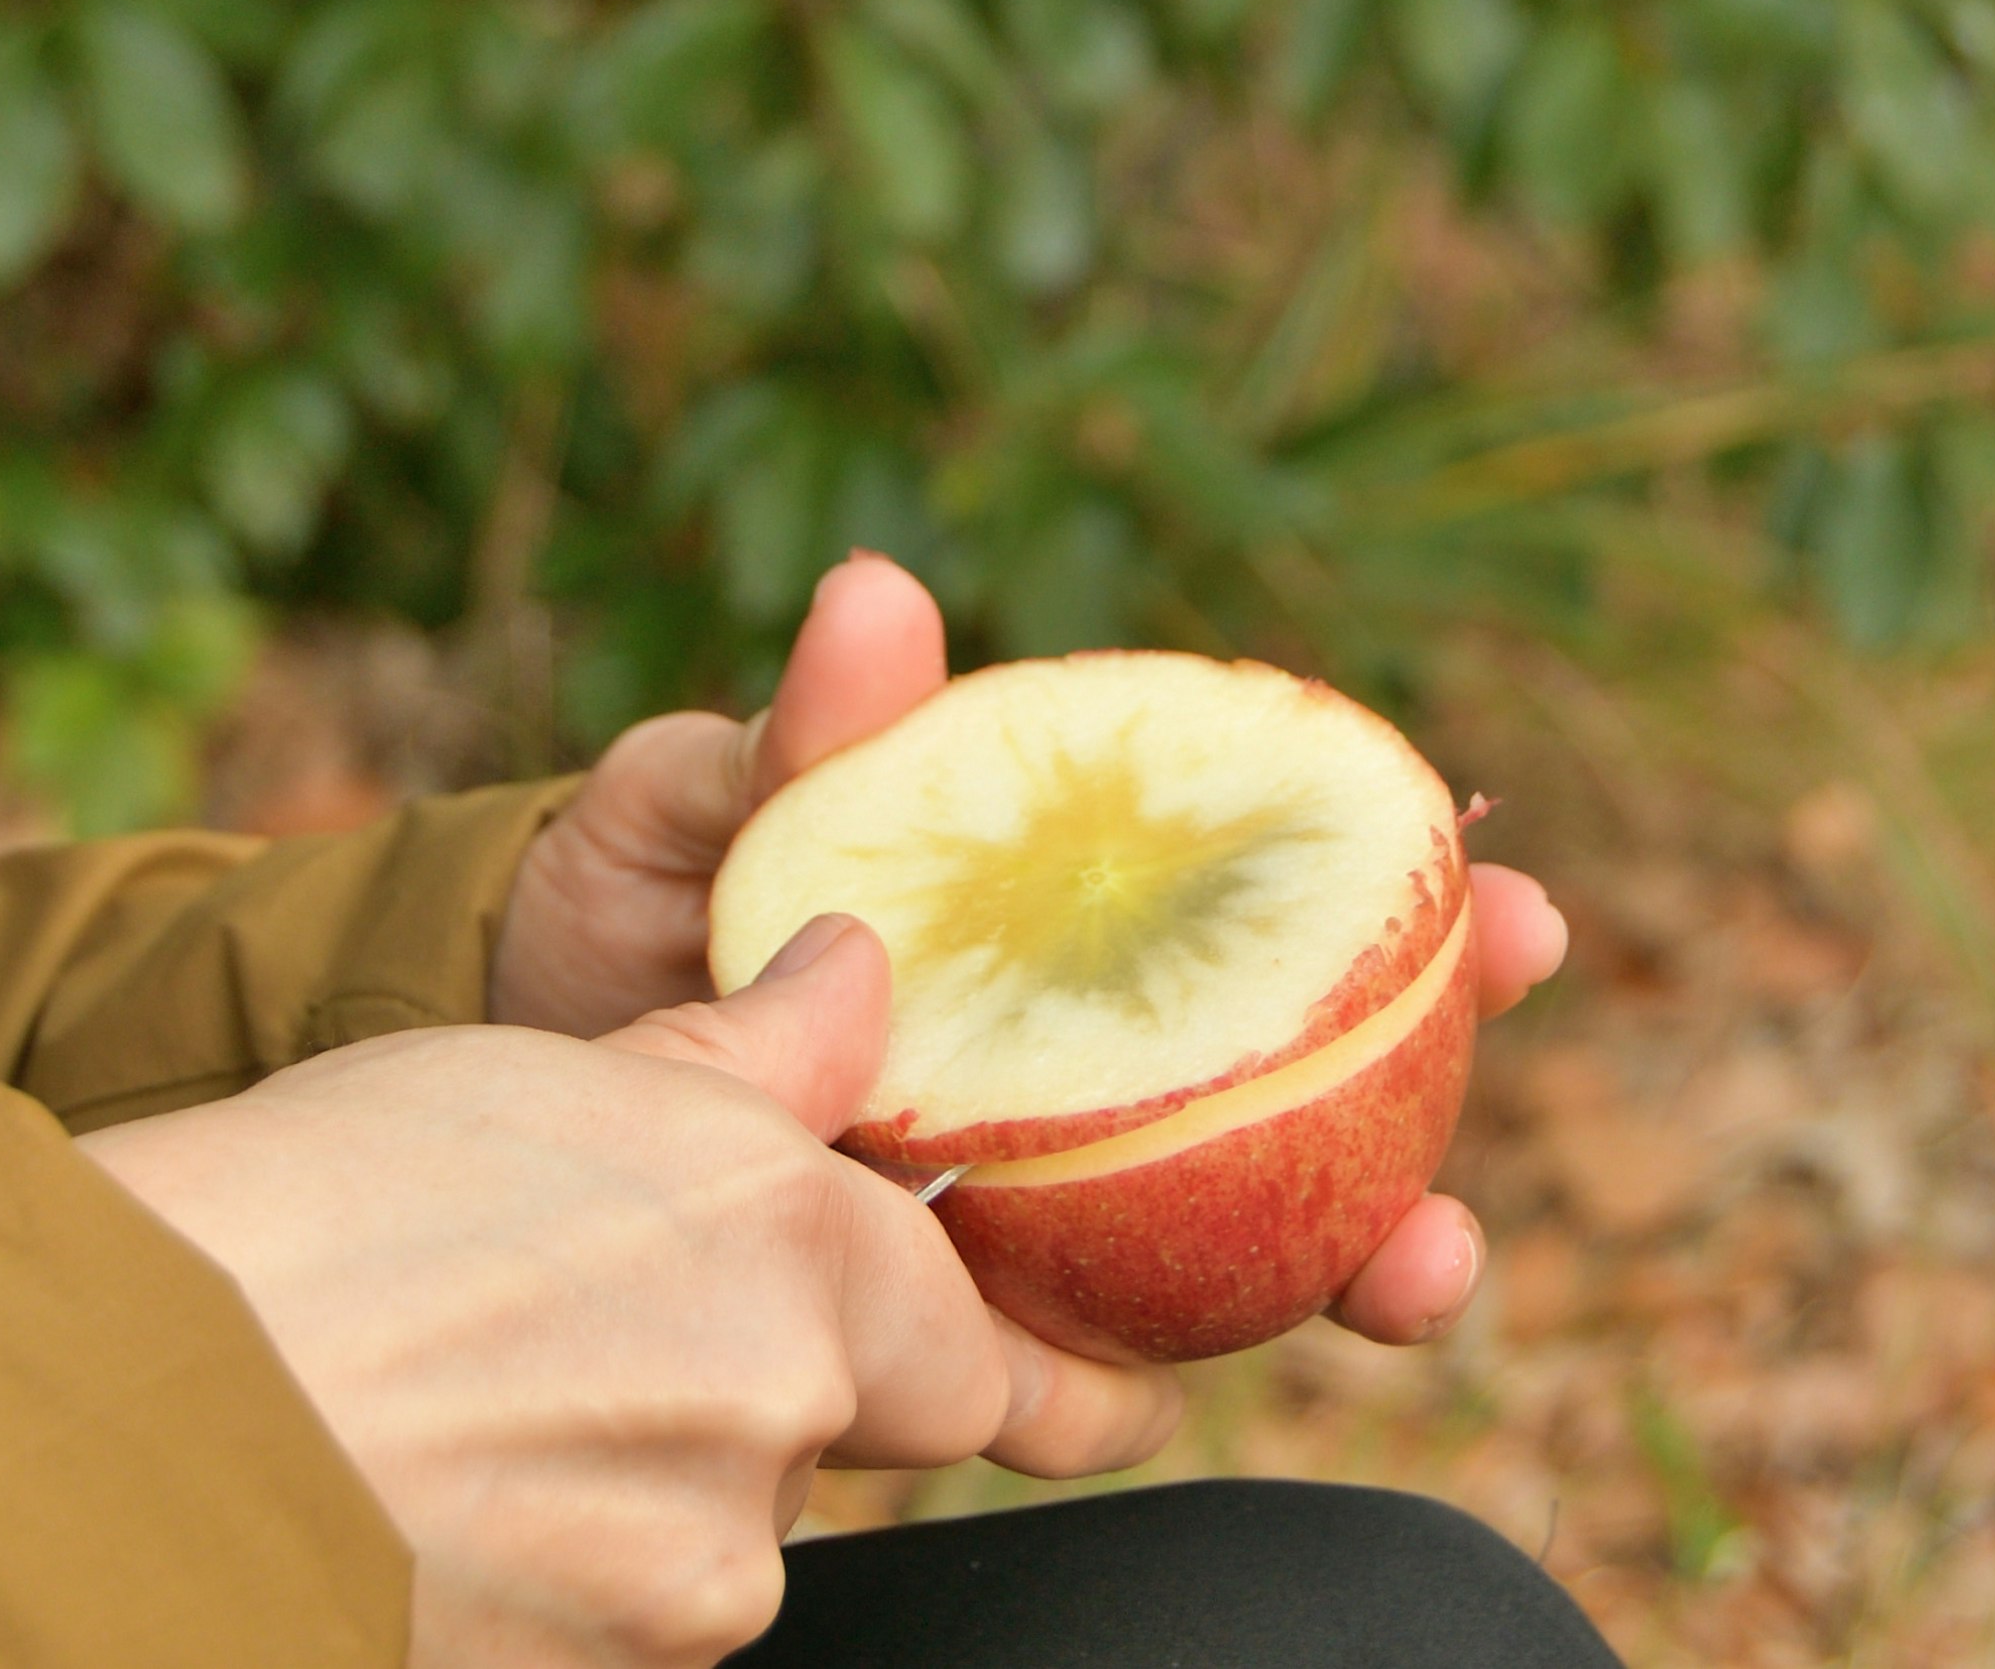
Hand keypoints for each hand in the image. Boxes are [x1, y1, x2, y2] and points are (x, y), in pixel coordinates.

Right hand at [82, 919, 1177, 1668]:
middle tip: (563, 1322)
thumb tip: (851, 985)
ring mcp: (684, 1586)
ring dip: (623, 1474)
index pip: (968, 1338)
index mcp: (799, 1252)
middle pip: (820, 1429)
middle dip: (732, 1384)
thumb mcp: (549, 1070)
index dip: (934, 1331)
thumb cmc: (318, 1218)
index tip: (970, 1354)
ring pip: (703, 1529)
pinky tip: (430, 1490)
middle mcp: (777, 1428)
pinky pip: (609, 1617)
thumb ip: (748, 1055)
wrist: (123, 1415)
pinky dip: (545, 1566)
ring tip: (452, 1392)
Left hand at [487, 553, 1573, 1346]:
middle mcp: (1087, 1078)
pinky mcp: (944, 1349)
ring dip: (1355, 1261)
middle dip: (1437, 1078)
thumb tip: (870, 595)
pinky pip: (1060, 1392)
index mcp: (1060, 931)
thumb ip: (805, 738)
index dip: (1406, 901)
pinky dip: (1107, 1399)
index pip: (1266, 905)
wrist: (494, 1075)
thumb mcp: (701, 806)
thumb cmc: (627, 908)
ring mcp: (1036, 1219)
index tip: (1492, 889)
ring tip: (1411, 1262)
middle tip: (1501, 1053)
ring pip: (1240, 1257)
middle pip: (1309, 1089)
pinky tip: (1133, 1392)